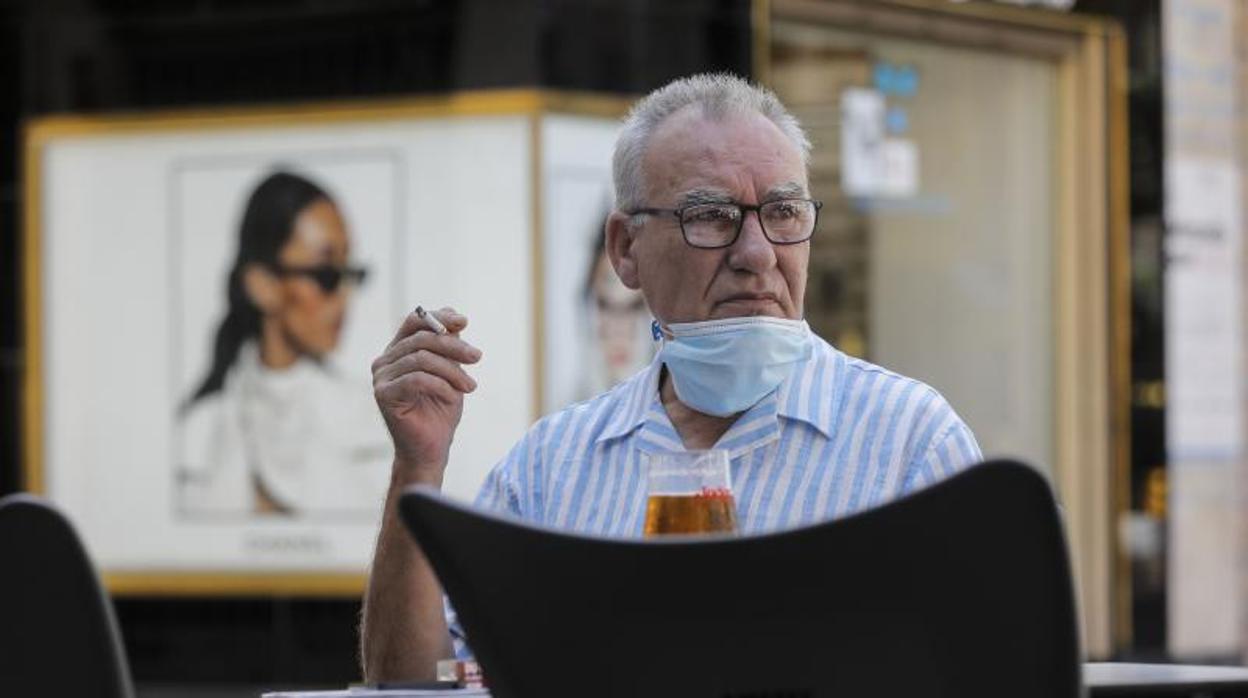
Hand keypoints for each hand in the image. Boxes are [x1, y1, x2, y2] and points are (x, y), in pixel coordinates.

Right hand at [372, 307, 481, 483]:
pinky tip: (454, 397)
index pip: (414, 321)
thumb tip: (455, 318)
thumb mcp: (450, 372)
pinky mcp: (383, 395)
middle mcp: (385, 361)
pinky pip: (417, 379)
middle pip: (421, 338)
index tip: (465, 322)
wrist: (431, 448)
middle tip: (477, 357)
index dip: (439, 317)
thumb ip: (449, 346)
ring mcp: (381, 377)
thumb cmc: (440, 410)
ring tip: (470, 386)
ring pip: (421, 359)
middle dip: (454, 346)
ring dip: (452, 371)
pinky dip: (441, 386)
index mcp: (398, 351)